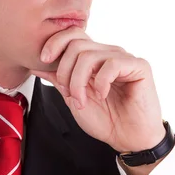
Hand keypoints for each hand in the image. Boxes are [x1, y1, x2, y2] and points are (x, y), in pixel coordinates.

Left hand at [30, 26, 165, 152]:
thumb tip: (35, 65)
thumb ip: (58, 79)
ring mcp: (124, 58)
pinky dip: (101, 82)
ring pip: (89, 55)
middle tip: (68, 94)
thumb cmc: (106, 120)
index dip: (55, 43)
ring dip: (79, 82)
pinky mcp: (139, 66)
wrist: (129, 140)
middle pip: (76, 44)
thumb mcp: (73, 98)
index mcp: (94, 58)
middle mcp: (108, 53)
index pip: (72, 34)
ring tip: (82, 101)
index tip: (43, 61)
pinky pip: (112, 64)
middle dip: (64, 71)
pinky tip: (102, 95)